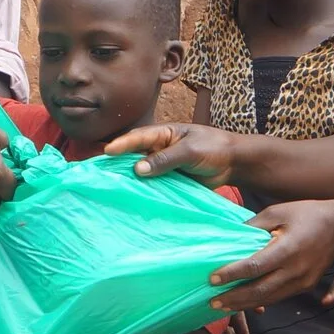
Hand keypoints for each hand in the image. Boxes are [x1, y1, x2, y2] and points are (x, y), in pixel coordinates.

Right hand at [106, 122, 244, 184]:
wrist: (233, 163)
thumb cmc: (213, 148)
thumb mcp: (190, 150)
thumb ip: (165, 159)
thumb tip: (138, 169)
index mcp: (163, 134)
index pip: (138, 138)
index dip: (122, 145)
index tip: (107, 152)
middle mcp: (159, 149)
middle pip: (134, 156)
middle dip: (118, 163)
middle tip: (100, 173)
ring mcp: (163, 166)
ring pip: (142, 173)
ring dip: (130, 180)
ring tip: (110, 189)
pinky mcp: (169, 181)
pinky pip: (153, 185)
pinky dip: (143, 191)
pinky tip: (132, 199)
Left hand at [205, 200, 333, 311]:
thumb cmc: (307, 214)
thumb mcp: (279, 211)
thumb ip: (253, 225)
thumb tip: (229, 238)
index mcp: (287, 248)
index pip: (254, 267)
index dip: (232, 274)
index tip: (212, 279)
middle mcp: (295, 269)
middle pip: (259, 290)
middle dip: (234, 298)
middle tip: (211, 302)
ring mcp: (302, 281)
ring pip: (268, 298)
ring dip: (244, 304)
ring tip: (222, 307)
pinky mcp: (305, 286)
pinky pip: (278, 297)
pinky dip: (259, 302)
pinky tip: (243, 303)